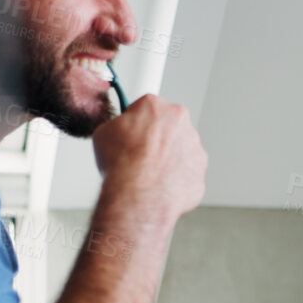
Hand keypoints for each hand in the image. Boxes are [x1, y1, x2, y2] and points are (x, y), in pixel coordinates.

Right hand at [92, 93, 206, 225]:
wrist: (138, 195)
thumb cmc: (122, 166)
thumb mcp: (103, 134)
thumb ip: (117, 126)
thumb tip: (117, 131)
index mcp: (155, 107)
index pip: (147, 108)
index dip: (137, 122)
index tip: (134, 132)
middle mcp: (180, 122)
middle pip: (169, 126)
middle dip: (157, 138)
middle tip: (141, 155)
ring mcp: (194, 147)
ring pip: (181, 149)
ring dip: (169, 158)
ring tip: (150, 173)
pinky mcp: (199, 169)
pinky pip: (188, 171)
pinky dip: (176, 177)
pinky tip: (161, 184)